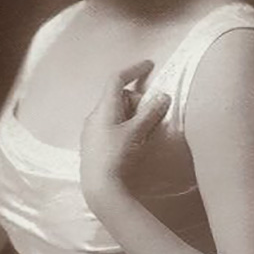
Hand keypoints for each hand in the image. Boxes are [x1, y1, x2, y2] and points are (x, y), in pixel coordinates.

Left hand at [80, 60, 170, 209]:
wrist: (100, 188)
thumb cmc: (117, 156)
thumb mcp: (136, 133)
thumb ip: (150, 113)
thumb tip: (162, 97)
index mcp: (103, 108)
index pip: (116, 79)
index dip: (133, 70)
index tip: (148, 65)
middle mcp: (93, 117)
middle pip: (117, 97)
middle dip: (136, 99)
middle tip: (152, 112)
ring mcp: (91, 132)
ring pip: (114, 113)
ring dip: (131, 114)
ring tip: (145, 130)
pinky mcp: (93, 146)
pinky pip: (110, 127)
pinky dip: (124, 126)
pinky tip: (132, 142)